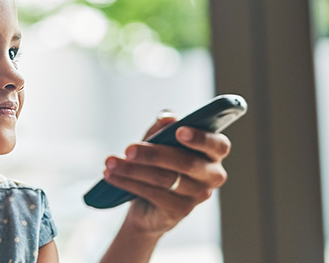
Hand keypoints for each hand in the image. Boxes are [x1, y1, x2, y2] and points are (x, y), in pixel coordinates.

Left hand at [102, 115, 231, 235]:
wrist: (148, 204)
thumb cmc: (159, 164)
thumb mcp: (158, 142)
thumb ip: (163, 129)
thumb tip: (167, 117)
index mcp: (213, 153)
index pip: (218, 145)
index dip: (200, 138)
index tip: (178, 131)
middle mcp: (213, 175)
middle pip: (186, 163)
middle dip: (153, 154)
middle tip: (128, 149)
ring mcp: (199, 195)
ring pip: (165, 179)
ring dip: (133, 169)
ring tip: (110, 162)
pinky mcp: (181, 210)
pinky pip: (154, 194)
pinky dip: (129, 183)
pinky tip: (111, 176)